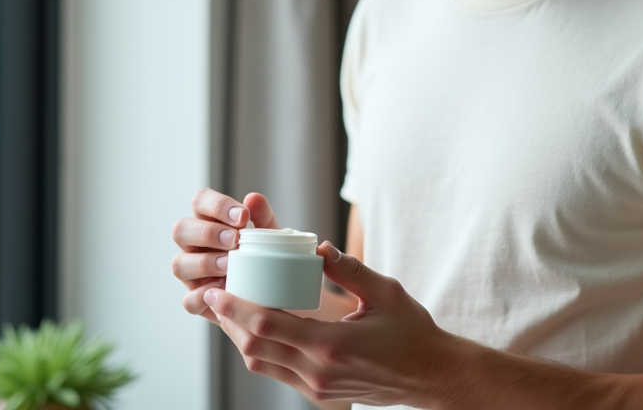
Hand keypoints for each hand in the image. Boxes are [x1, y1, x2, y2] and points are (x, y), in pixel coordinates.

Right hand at [172, 189, 279, 323]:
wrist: (273, 293)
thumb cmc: (264, 256)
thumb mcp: (269, 235)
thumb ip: (262, 216)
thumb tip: (253, 199)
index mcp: (208, 221)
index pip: (200, 201)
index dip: (217, 205)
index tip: (243, 217)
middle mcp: (193, 245)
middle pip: (180, 229)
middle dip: (207, 233)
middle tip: (234, 240)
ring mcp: (191, 274)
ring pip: (179, 264)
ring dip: (205, 263)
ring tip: (230, 265)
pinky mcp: (195, 301)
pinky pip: (188, 300)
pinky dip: (205, 295)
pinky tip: (224, 290)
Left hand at [204, 241, 465, 407]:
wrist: (430, 376)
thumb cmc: (412, 332)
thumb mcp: (386, 293)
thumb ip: (350, 269)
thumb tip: (319, 247)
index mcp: (332, 345)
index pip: (268, 327)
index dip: (236, 308)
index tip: (216, 290)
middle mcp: (318, 371)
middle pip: (255, 348)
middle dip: (229, 320)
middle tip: (212, 295)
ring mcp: (317, 388)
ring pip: (261, 364)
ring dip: (241, 337)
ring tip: (229, 309)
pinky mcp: (319, 394)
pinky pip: (278, 373)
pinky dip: (260, 351)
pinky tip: (257, 329)